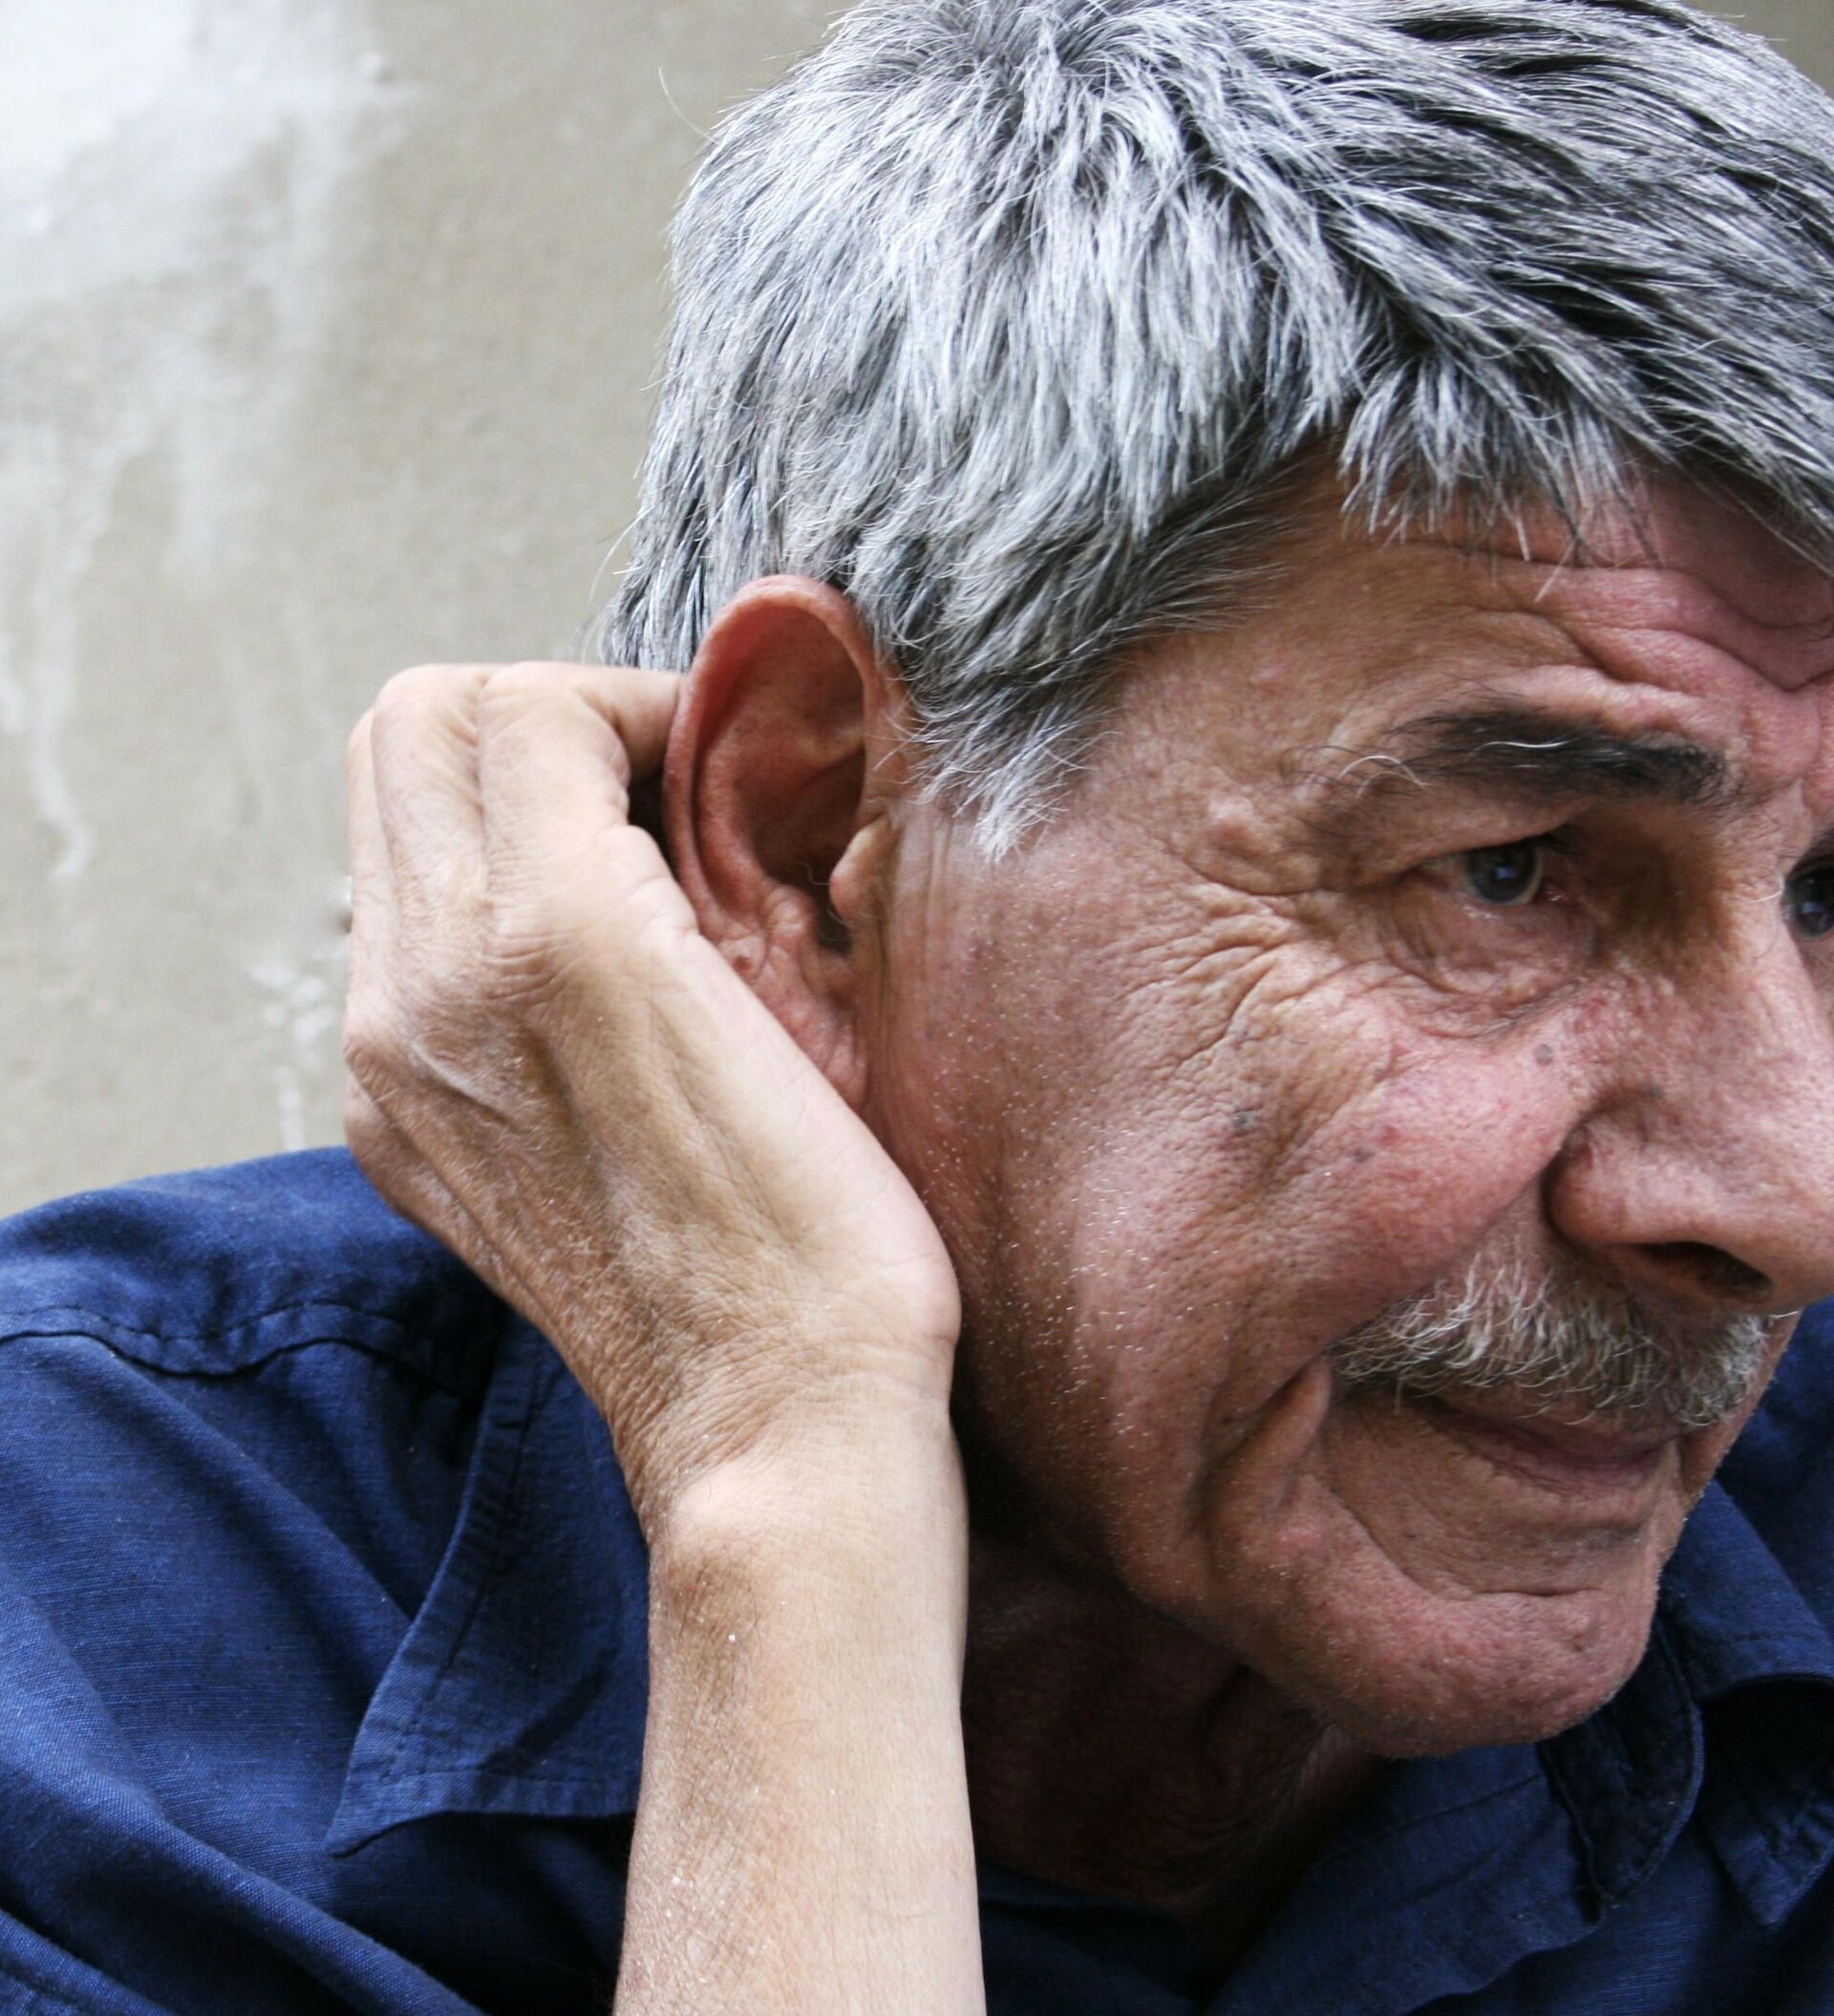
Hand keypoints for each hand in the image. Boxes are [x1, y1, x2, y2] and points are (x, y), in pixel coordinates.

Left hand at [343, 661, 962, 1533]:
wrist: (769, 1430)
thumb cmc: (833, 1239)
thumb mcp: (798, 995)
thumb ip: (707, 848)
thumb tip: (681, 763)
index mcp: (554, 942)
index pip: (526, 700)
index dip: (639, 702)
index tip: (715, 764)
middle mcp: (429, 992)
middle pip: (411, 727)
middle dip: (537, 718)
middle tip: (646, 784)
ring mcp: (393, 1066)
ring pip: (387, 818)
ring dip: (496, 799)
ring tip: (613, 865)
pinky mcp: (394, 1127)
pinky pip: (391, 933)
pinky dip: (472, 899)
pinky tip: (576, 967)